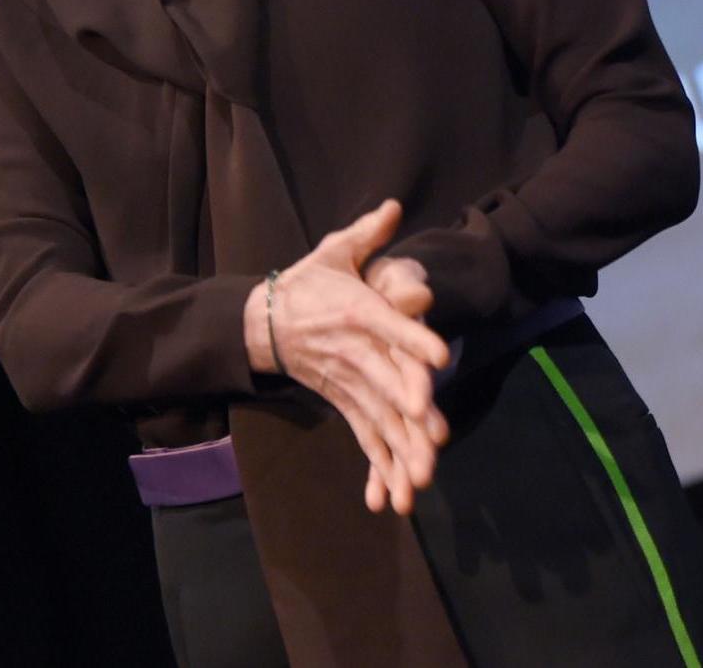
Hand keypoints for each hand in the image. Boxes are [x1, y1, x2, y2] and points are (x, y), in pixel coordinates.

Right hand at [243, 198, 452, 514]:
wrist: (262, 323)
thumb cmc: (308, 282)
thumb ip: (368, 233)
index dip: (415, 339)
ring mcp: (347, 382)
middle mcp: (353, 351)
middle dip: (411, 411)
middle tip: (437, 436)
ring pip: (377, 418)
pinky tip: (395, 496)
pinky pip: (363, 436)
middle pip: (385, 382)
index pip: (389, 326)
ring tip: (423, 478)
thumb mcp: (333, 251)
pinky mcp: (342, 402)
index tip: (439, 358)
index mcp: (356, 311)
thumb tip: (395, 206)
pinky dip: (379, 466)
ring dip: (400, 450)